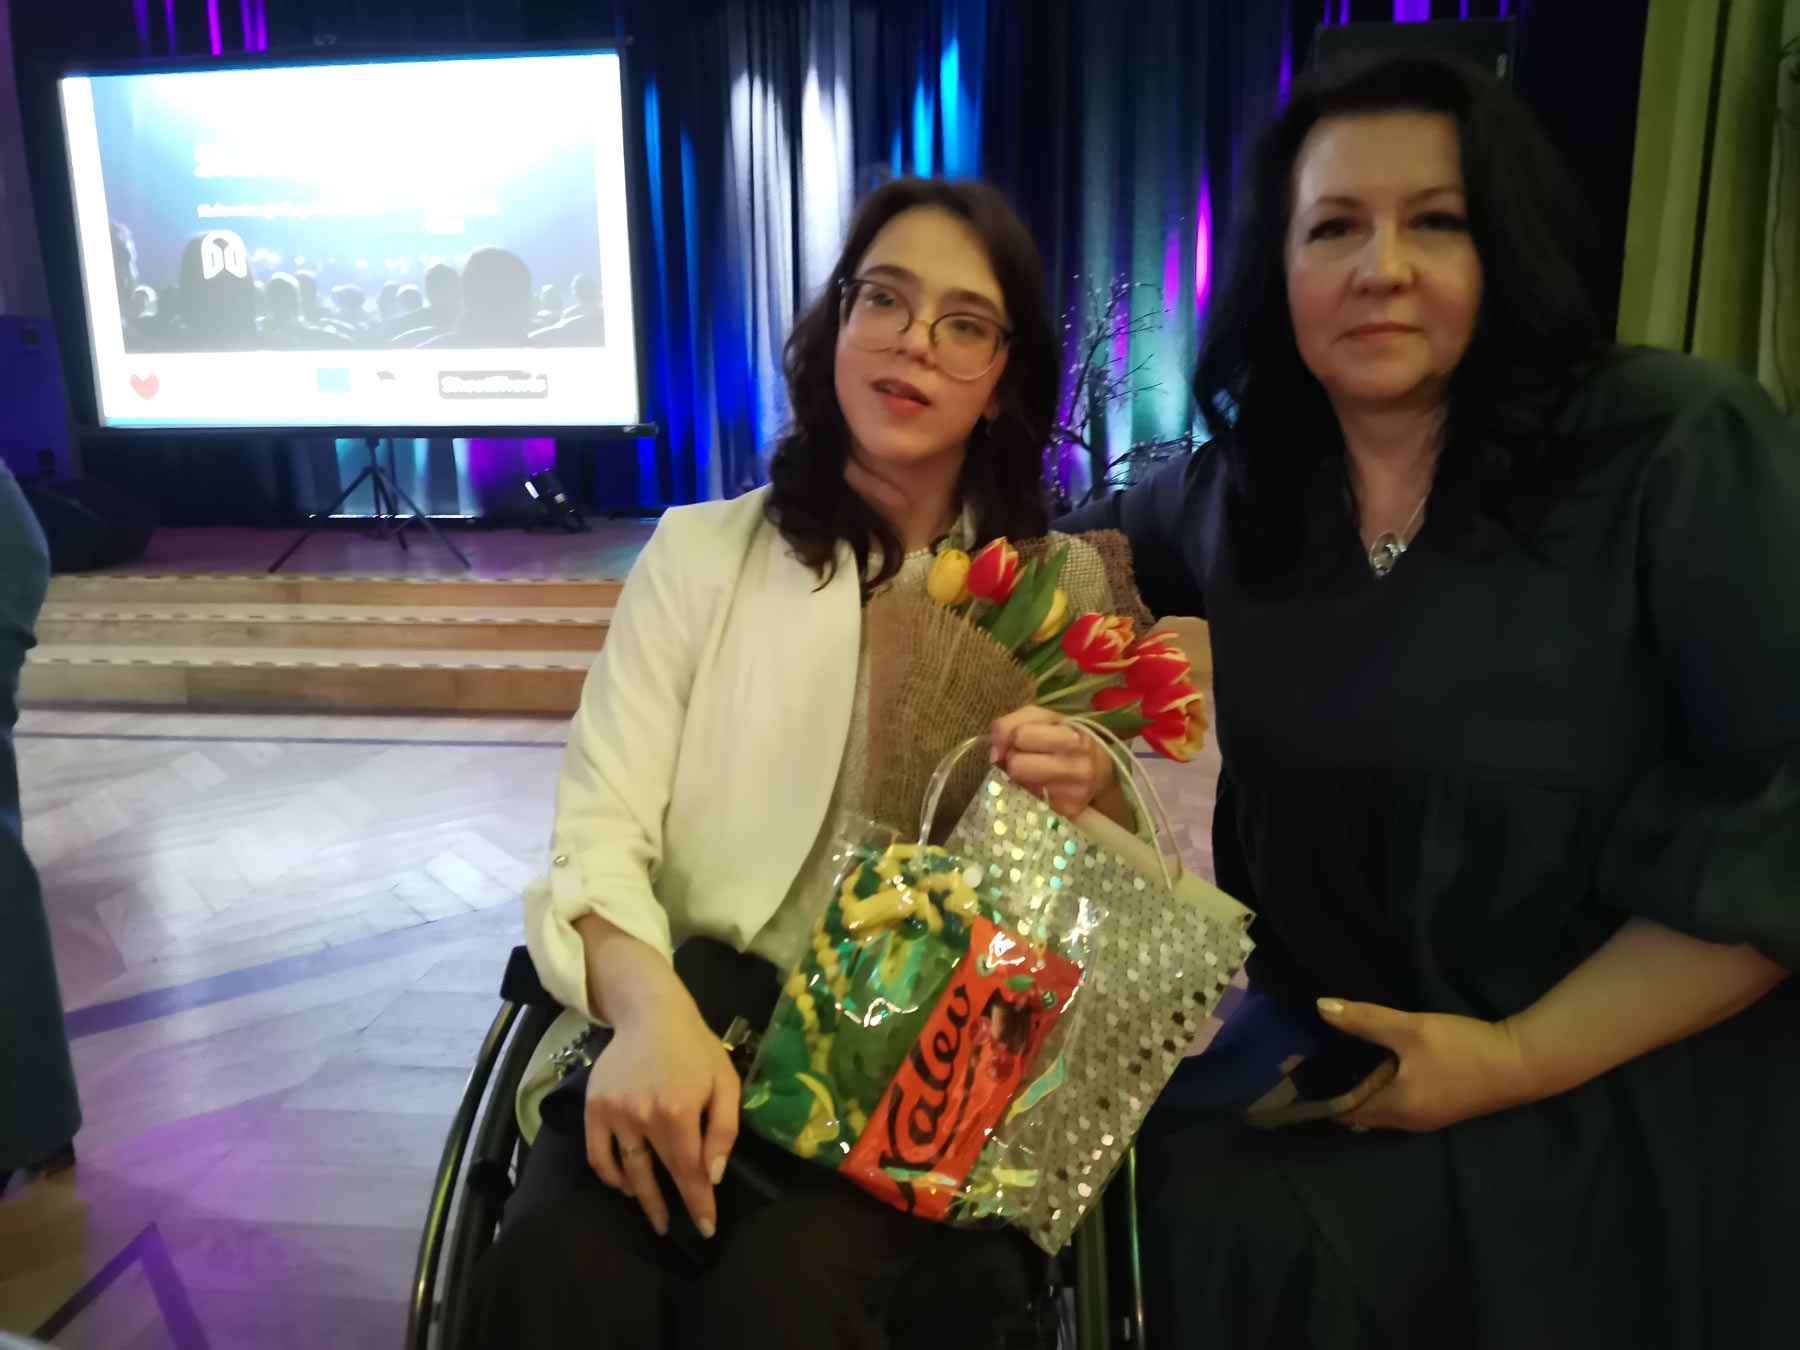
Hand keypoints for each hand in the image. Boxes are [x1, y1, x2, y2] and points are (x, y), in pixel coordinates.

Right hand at [583, 986, 738, 1239]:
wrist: (651, 1013)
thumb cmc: (696, 1048)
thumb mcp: (726, 1082)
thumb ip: (724, 1130)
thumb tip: (713, 1176)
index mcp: (679, 1111)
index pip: (690, 1171)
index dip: (698, 1203)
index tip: (706, 1228)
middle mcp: (644, 1117)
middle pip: (660, 1175)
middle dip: (673, 1207)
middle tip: (680, 1229)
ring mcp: (615, 1113)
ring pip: (628, 1171)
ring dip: (642, 1199)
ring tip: (656, 1216)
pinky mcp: (595, 1108)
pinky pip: (598, 1155)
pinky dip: (610, 1176)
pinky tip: (626, 1185)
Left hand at [991, 705, 1125, 822]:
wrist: (1102, 771)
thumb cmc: (1068, 738)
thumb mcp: (1046, 718)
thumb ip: (1012, 723)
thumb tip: (994, 752)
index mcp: (1072, 739)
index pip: (1020, 736)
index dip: (1014, 736)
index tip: (1022, 738)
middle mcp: (1074, 769)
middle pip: (1016, 766)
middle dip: (1014, 758)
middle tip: (1027, 755)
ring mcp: (1069, 796)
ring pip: (1017, 785)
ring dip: (1019, 776)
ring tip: (1035, 769)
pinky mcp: (1062, 814)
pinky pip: (1025, 801)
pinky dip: (1026, 791)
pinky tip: (1040, 785)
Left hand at [1317, 997, 1537, 1132]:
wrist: (1522, 1062)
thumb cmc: (1462, 1047)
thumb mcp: (1411, 1029)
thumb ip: (1365, 1020)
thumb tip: (1321, 1007)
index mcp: (1394, 1107)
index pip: (1341, 1108)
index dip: (1315, 1091)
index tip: (1291, 1070)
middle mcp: (1405, 1122)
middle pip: (1357, 1110)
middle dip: (1332, 1088)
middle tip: (1306, 1060)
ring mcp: (1424, 1119)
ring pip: (1376, 1108)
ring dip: (1355, 1088)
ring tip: (1331, 1060)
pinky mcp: (1439, 1108)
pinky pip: (1394, 1104)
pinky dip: (1376, 1088)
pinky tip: (1372, 1066)